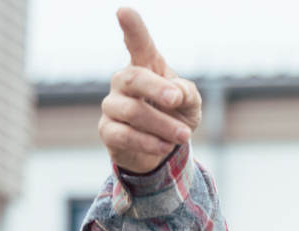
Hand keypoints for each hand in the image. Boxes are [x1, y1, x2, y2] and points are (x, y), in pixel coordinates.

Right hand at [98, 7, 201, 172]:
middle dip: (156, 88)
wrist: (161, 148)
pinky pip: (124, 135)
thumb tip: (175, 92)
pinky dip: (148, 142)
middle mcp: (124, 82)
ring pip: (133, 111)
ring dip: (162, 125)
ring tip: (184, 135)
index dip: (132, 28)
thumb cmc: (175, 116)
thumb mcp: (190, 104)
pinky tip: (165, 146)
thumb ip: (187, 94)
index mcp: (146, 67)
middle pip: (134, 78)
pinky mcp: (108, 130)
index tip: (123, 11)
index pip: (137, 43)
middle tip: (176, 100)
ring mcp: (112, 105)